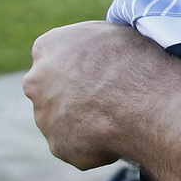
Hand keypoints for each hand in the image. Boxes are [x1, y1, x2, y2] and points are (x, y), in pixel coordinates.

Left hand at [25, 21, 157, 169]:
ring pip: (62, 119)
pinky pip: (75, 145)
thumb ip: (91, 44)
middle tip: (106, 96)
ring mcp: (44, 116)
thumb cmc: (135, 63)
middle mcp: (37, 81)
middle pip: (50, 89)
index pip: (54, 54)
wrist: (144, 104)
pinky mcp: (58, 145)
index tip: (96, 70)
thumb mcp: (113, 34)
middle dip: (72, 93)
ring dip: (83, 120)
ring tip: (118, 116)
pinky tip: (116, 135)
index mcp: (49, 46)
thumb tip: (94, 52)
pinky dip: (93, 144)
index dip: (77, 64)